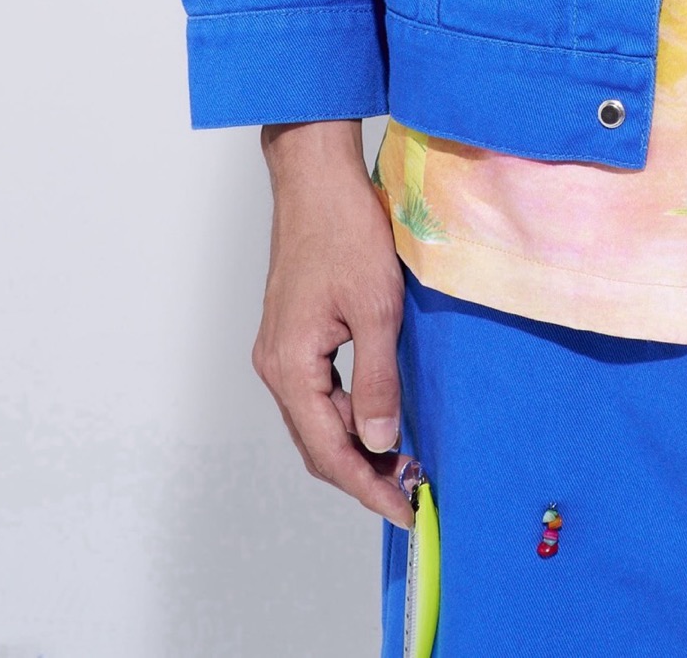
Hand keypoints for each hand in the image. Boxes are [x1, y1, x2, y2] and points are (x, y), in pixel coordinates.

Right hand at [254, 120, 412, 528]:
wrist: (316, 177)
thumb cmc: (344, 229)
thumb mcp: (376, 308)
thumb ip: (377, 381)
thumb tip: (381, 440)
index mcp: (289, 366)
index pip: (329, 451)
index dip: (368, 486)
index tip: (405, 510)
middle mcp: (275, 365)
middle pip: (317, 444)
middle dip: (362, 474)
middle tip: (411, 493)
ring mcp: (280, 350)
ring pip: (316, 421)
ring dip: (355, 446)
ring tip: (402, 463)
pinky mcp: (293, 334)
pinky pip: (317, 394)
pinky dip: (346, 416)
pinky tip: (377, 419)